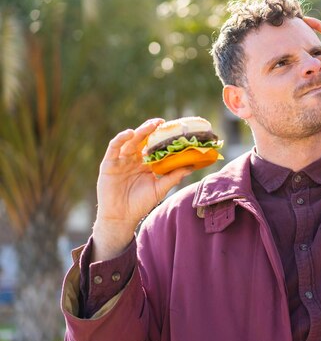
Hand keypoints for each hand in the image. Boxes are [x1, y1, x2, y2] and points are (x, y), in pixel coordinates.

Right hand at [92, 118, 192, 261]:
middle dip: (152, 130)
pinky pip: (114, 147)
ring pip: (130, 141)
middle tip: (162, 122)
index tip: (173, 129)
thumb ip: (174, 177)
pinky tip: (130, 133)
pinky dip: (121, 139)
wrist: (121, 217)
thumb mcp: (160, 189)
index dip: (161, 138)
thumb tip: (191, 166)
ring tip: (150, 126)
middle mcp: (133, 160)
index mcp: (145, 164)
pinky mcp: (109, 164)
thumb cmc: (140, 204)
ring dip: (140, 132)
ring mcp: (120, 161)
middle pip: (142, 141)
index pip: (154, 147)